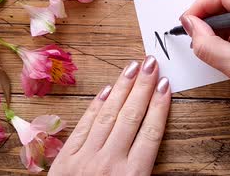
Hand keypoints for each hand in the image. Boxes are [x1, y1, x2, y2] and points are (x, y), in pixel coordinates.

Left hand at [49, 56, 170, 175]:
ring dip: (122, 88)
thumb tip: (152, 141)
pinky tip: (106, 90)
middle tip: (151, 63)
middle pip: (130, 116)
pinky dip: (95, 107)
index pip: (150, 133)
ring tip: (132, 67)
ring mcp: (85, 159)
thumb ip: (143, 172)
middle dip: (142, 87)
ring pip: (107, 116)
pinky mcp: (65, 161)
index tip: (165, 84)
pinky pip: (83, 127)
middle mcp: (109, 163)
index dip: (159, 106)